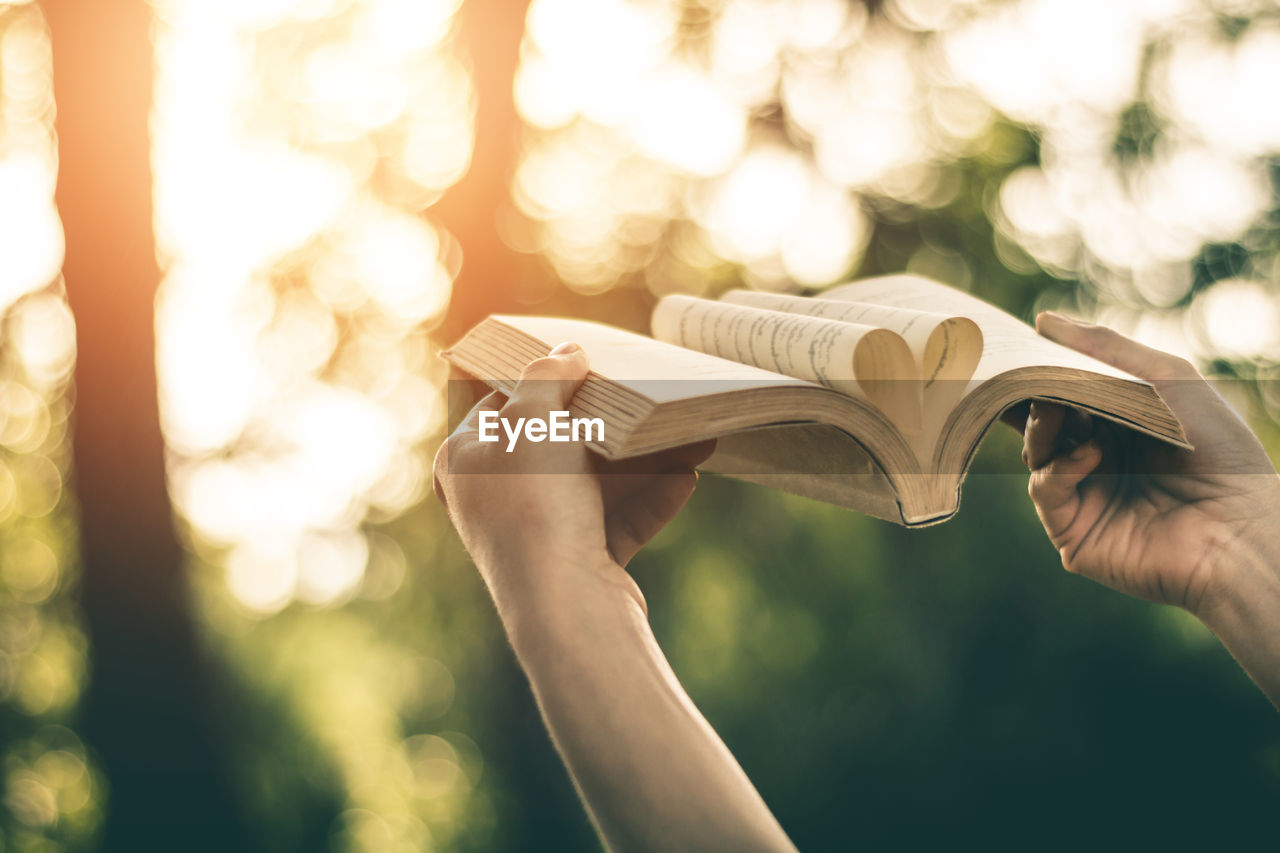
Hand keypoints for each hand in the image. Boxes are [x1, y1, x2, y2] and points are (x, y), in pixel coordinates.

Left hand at [433, 341, 713, 621]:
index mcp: (463, 462)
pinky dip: (652, 498)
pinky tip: (686, 476)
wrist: (565, 604)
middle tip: (642, 398)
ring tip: (687, 435)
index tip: (583, 366)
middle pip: (556, 445)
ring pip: (594, 484)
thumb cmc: (534, 502)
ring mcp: (536, 534)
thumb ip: (547, 376)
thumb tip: (568, 353)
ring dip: (644, 459)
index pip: (500, 406)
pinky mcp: (577, 565)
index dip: (541, 381)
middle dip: (608, 423)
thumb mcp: (531, 418)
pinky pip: (618, 520)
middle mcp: (493, 499)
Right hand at [1022, 312, 1279, 621]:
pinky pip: (1044, 491)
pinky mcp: (1075, 534)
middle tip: (1017, 375)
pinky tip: (1091, 456)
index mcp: (1122, 427)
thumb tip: (1043, 320)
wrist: (1243, 529)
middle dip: (1029, 398)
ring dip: (1042, 428)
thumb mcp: (1168, 380)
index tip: (1013, 349)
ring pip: (1035, 455)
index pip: (1065, 395)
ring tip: (1059, 412)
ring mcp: (1085, 499)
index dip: (1039, 374)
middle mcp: (1099, 462)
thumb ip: (1107, 349)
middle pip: (1041, 423)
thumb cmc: (1220, 451)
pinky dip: (1059, 468)